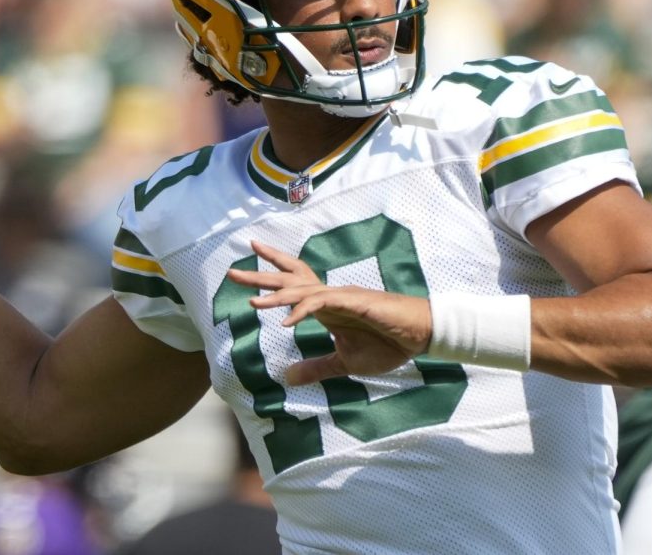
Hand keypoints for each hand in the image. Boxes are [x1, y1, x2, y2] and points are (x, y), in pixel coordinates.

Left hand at [231, 241, 433, 385]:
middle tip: (232, 274)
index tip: (244, 274)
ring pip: (302, 291)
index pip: (293, 286)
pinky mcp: (355, 302)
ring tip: (251, 303)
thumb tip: (287, 378)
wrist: (419, 337)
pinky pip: (323, 303)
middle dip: (260, 276)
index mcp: (327, 307)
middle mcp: (330, 297)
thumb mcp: (345, 363)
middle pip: (290, 281)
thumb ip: (316, 367)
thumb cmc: (387, 344)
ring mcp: (342, 297)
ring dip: (276, 296)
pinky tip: (286, 321)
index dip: (270, 277)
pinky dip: (303, 310)